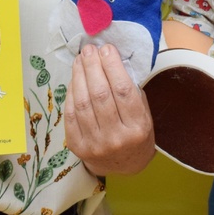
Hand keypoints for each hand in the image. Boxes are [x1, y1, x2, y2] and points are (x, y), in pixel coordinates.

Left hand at [64, 44, 155, 175]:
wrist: (123, 165)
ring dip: (79, 76)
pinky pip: (69, 114)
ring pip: (82, 103)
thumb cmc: (135, 132)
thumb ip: (130, 89)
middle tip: (89, 49)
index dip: (112, 66)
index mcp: (137, 127)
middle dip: (92, 67)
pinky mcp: (77, 146)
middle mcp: (116, 138)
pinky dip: (71, 92)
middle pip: (100, 94)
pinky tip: (75, 78)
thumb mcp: (143, 113)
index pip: (122, 91)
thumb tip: (110, 59)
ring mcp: (95, 144)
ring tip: (80, 59)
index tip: (107, 49)